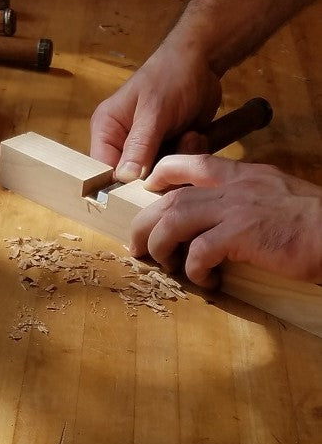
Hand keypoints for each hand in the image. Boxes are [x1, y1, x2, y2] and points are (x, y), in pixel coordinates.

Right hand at [89, 43, 221, 181]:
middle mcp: (121, 145)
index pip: (103, 171)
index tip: (144, 188)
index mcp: (107, 132)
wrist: (205, 59)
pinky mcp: (166, 152)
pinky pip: (175, 171)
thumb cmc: (171, 76)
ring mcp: (145, 151)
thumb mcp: (154, 110)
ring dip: (177, 162)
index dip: (121, 186)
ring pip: (157, 178)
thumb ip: (139, 145)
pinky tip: (195, 135)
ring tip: (189, 136)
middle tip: (177, 150)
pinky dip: (188, 157)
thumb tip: (124, 179)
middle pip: (131, 181)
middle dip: (158, 172)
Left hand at [129, 155, 321, 287]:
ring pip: (174, 220)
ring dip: (162, 246)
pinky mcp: (243, 234)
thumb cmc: (311, 223)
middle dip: (145, 224)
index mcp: (244, 175)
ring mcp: (238, 209)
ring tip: (166, 265)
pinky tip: (207, 281)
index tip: (148, 191)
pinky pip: (200, 252)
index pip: (192, 162)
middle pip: (170, 199)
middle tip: (139, 246)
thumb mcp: (274, 198)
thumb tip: (215, 219)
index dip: (161, 175)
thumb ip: (243, 200)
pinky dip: (195, 270)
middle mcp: (236, 186)